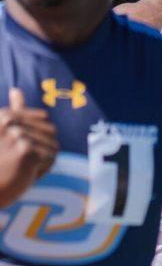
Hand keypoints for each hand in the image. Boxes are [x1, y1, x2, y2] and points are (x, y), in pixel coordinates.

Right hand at [0, 88, 58, 206]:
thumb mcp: (2, 132)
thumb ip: (13, 111)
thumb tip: (16, 90)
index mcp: (4, 115)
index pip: (44, 119)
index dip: (38, 138)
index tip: (20, 150)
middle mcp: (9, 121)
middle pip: (52, 132)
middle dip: (41, 150)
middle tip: (18, 162)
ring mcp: (18, 135)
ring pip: (52, 147)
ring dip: (41, 162)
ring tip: (18, 168)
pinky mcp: (26, 151)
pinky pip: (50, 159)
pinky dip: (40, 171)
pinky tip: (22, 175)